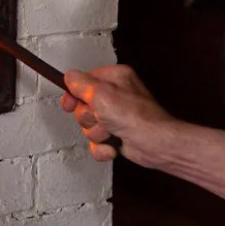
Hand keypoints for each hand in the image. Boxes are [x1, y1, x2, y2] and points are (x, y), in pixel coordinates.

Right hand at [60, 65, 178, 164]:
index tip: (69, 104)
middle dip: (89, 118)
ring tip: (112, 132)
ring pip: (88, 127)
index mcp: (114, 78)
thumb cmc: (135, 117)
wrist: (155, 144)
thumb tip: (69, 77)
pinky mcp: (116, 136)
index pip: (83, 82)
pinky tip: (114, 146)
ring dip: (97, 133)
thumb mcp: (101, 94)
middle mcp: (115, 96)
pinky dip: (103, 148)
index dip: (74, 95)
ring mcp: (116, 117)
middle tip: (102, 118)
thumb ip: (81, 84)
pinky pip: (96, 144)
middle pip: (82, 107)